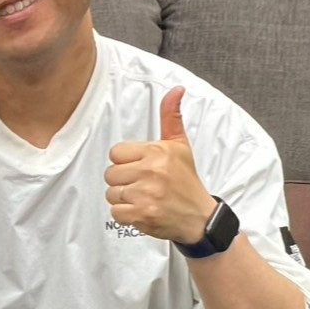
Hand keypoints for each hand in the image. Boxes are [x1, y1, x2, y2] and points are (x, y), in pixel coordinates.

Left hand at [104, 87, 215, 242]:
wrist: (199, 217)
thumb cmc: (186, 181)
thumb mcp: (180, 145)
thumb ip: (171, 117)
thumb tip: (176, 90)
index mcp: (157, 152)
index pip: (116, 153)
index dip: (125, 162)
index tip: (141, 168)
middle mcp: (152, 171)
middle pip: (110, 174)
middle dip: (123, 181)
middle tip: (143, 185)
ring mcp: (146, 194)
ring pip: (111, 193)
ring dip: (123, 199)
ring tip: (143, 197)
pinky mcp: (142, 214)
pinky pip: (115, 212)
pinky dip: (125, 215)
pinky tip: (141, 210)